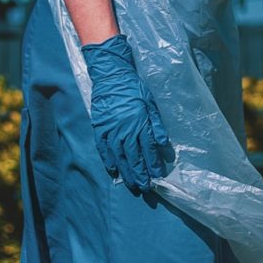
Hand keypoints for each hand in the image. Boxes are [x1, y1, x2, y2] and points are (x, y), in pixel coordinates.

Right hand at [81, 33, 169, 192]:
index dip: (153, 164)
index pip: (148, 149)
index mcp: (139, 123)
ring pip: (119, 156)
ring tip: (132, 184)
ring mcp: (110, 130)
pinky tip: (114, 171)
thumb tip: (163, 144)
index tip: (157, 175)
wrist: (110, 75)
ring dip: (126, 172)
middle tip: (145, 187)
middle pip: (133, 157)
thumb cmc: (133, 87)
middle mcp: (125, 129)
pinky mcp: (99, 128)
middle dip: (140, 174)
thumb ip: (156, 124)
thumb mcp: (150, 102)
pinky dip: (108, 161)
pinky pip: (103, 148)